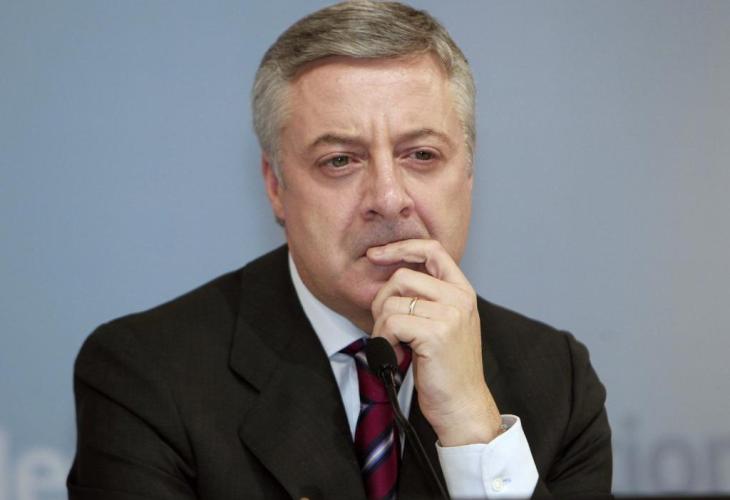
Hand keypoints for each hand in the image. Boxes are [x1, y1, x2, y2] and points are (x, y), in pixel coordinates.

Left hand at [367, 239, 501, 445]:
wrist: (462, 405)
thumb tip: (389, 276)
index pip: (432, 249)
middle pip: (402, 276)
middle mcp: (460, 298)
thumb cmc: (445, 368)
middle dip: (382, 300)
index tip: (375, 255)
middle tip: (385, 326)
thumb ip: (427, 298)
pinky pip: (391, 322)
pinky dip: (382, 338)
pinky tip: (394, 352)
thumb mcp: (444, 323)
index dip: (400, 247)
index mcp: (462, 291)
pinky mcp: (436, 333)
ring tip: (393, 344)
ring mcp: (450, 315)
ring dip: (381, 325)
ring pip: (392, 301)